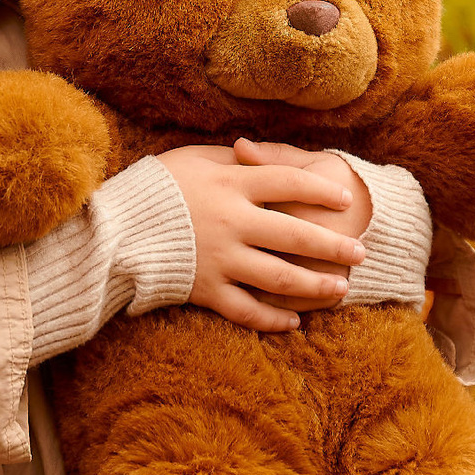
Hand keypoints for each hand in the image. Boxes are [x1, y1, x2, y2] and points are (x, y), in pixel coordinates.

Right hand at [157, 143, 365, 332]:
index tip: (345, 201)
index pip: (289, 183)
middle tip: (361, 252)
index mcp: (231, 183)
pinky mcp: (206, 289)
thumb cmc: (155, 186)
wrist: (112, 228)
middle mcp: (233, 222)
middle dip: (333, 245)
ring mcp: (221, 259)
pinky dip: (272, 319)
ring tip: (341, 288)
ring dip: (315, 284)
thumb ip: (232, 159)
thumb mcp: (193, 158)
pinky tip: (294, 322)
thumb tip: (258, 152)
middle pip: (295, 234)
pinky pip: (246, 310)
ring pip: (279, 276)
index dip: (321, 192)